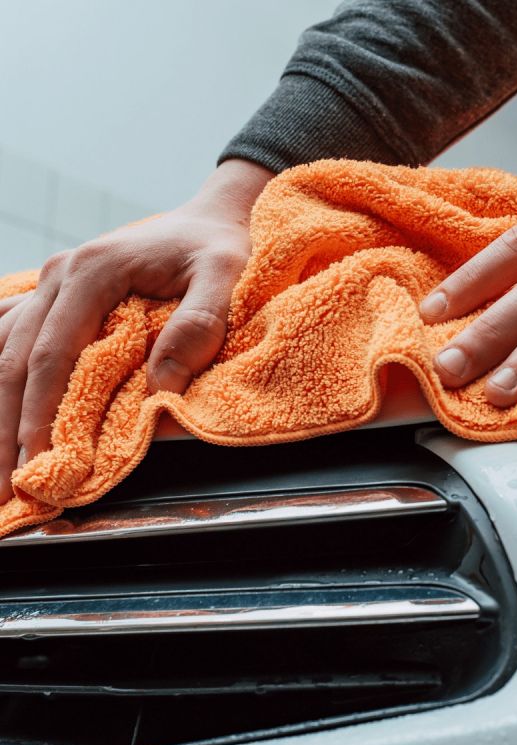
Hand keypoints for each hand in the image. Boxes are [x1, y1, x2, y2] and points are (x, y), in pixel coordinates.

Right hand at [0, 158, 272, 501]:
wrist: (209, 219)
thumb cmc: (218, 247)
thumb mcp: (225, 277)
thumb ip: (198, 325)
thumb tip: (162, 389)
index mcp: (94, 271)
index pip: (54, 355)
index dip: (41, 414)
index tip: (38, 461)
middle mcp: (61, 276)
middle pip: (16, 360)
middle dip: (7, 427)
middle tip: (6, 485)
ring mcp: (53, 284)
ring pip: (6, 351)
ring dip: (0, 408)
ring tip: (1, 463)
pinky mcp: (60, 296)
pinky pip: (16, 335)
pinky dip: (7, 375)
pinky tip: (3, 410)